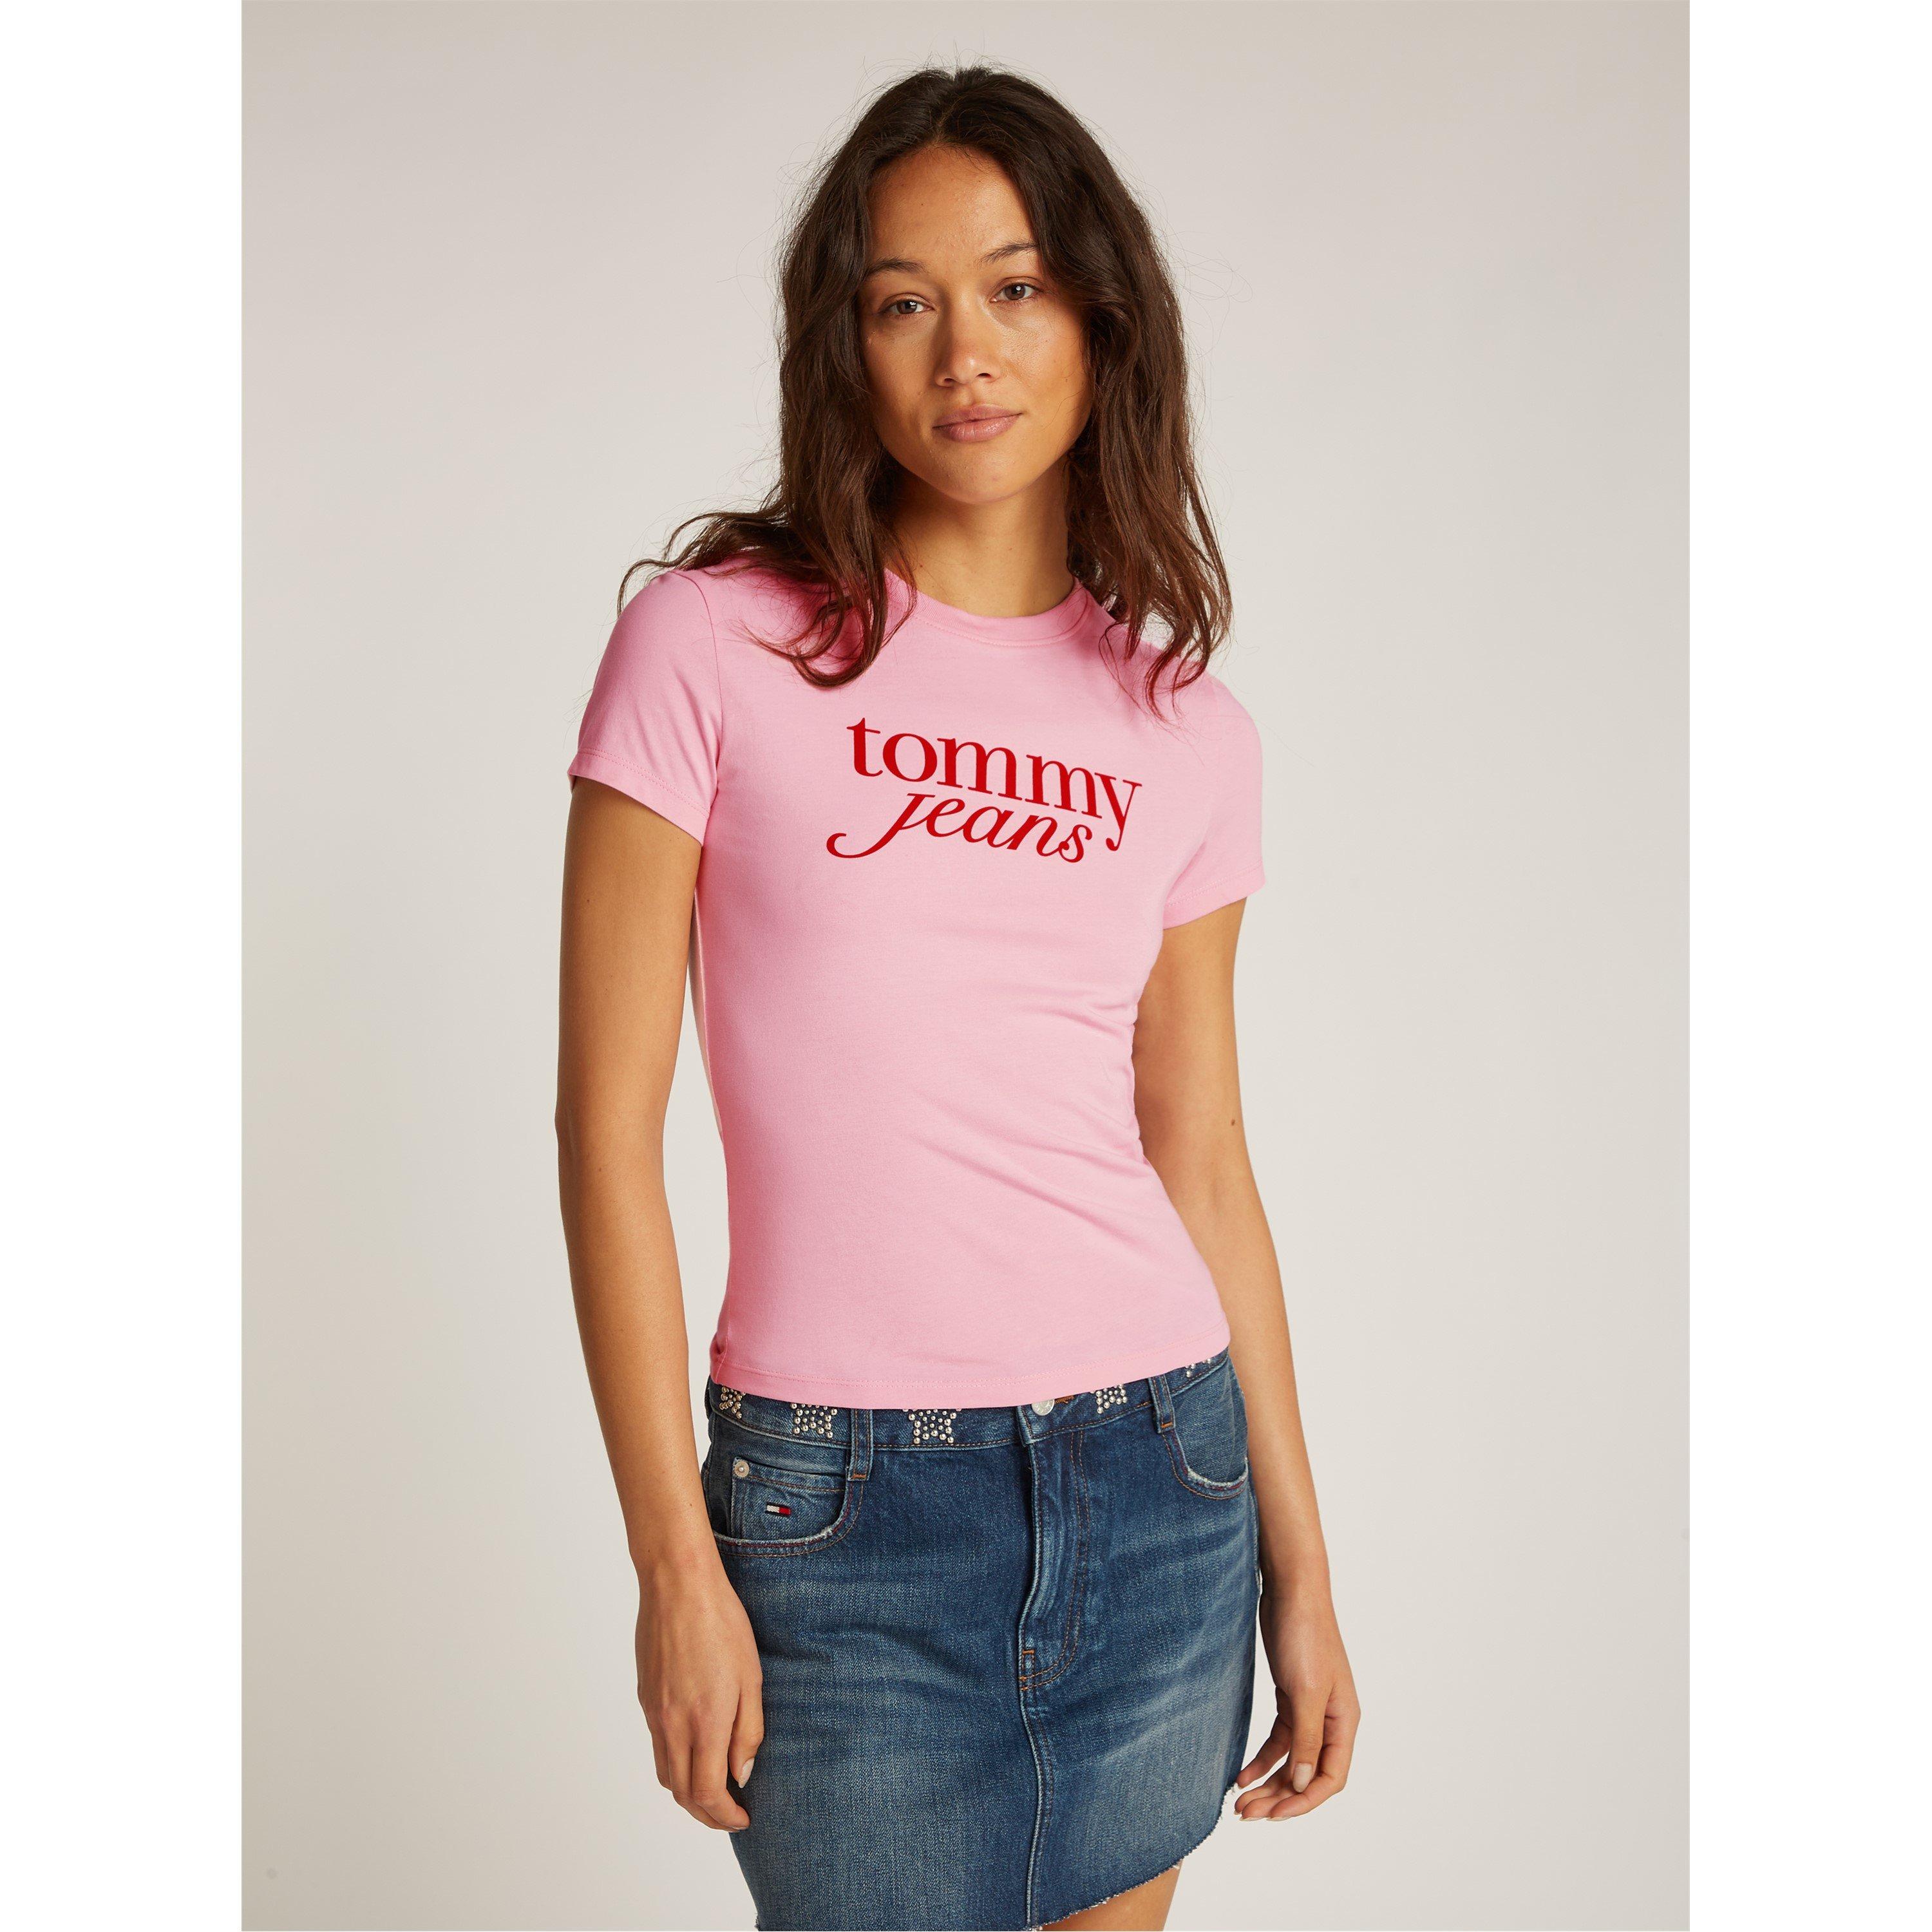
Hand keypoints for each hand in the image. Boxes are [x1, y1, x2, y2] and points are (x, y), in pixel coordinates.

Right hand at [635, 1558, 763, 1831]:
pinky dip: (675, 1764)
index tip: (744, 1818)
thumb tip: (742, 1774)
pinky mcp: (645, 1697)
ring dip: (688, 1793)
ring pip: (666, 1773)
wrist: (678, 1585)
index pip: (708, 1793)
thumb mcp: (751, 1677)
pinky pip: (657, 1747)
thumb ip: (748, 1731)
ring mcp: (654, 1713)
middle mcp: (672, 1725)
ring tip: (714, 1790)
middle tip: (731, 1814)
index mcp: (703, 1722)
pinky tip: (694, 1752)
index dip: (725, 1816)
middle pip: (682, 1793)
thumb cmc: (722, 1624)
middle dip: (707, 1814)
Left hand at [1234, 1584, 1358, 1820]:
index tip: (1273, 1814)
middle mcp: (1331, 1720)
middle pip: (1309, 1774)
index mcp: (1344, 1721)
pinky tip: (1241, 1774)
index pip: (1331, 1777)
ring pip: (1292, 1760)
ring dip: (1269, 1782)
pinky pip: (1280, 1740)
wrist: (1290, 1589)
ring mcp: (1310, 1709)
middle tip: (1247, 1814)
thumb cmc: (1304, 1633)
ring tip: (1241, 1803)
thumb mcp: (1304, 1690)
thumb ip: (1306, 1738)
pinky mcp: (1290, 1697)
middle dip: (1280, 1797)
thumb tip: (1304, 1785)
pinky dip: (1262, 1758)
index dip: (1304, 1801)